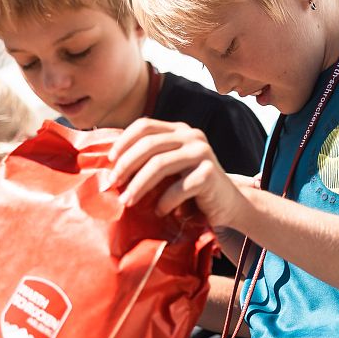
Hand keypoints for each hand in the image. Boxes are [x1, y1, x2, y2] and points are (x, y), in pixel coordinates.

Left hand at [107, 119, 251, 229]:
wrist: (228, 205)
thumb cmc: (192, 188)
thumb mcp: (171, 166)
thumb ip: (151, 157)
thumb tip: (111, 163)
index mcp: (180, 129)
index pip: (145, 125)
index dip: (123, 141)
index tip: (109, 161)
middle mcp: (192, 136)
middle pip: (149, 144)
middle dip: (125, 165)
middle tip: (112, 184)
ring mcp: (202, 153)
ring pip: (159, 164)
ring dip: (138, 185)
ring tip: (127, 201)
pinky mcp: (210, 173)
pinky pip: (177, 187)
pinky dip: (164, 202)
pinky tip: (159, 211)